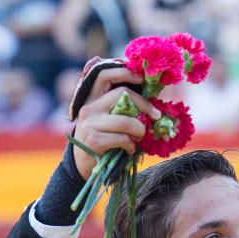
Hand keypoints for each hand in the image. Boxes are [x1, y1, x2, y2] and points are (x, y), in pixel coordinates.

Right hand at [71, 58, 160, 179]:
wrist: (83, 165)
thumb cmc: (101, 140)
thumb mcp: (106, 119)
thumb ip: (118, 106)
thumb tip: (145, 99)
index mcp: (91, 98)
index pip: (103, 74)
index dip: (124, 71)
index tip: (141, 79)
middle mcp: (89, 107)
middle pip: (121, 94)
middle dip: (144, 104)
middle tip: (155, 115)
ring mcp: (90, 124)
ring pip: (126, 121)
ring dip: (139, 130)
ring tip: (139, 137)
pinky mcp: (94, 140)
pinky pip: (123, 139)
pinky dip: (131, 146)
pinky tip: (129, 150)